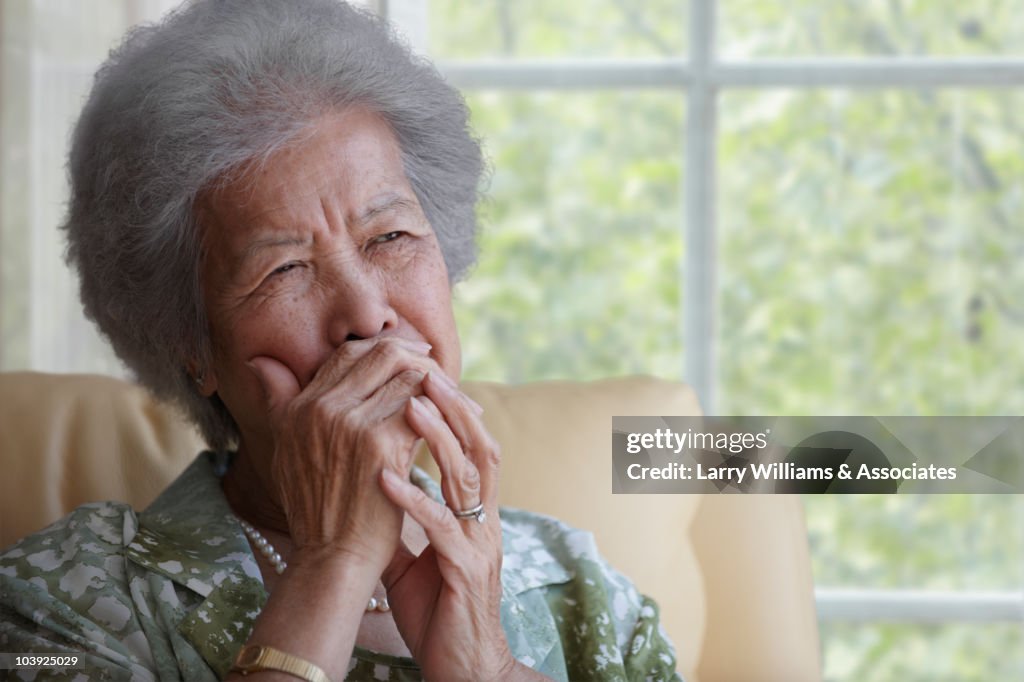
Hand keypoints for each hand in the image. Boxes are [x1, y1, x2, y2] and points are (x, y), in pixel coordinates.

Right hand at [248, 337, 440, 568]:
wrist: (332, 559)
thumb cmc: (319, 511)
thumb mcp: (285, 451)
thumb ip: (279, 403)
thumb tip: (260, 362)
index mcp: (299, 407)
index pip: (348, 353)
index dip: (386, 351)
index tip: (413, 361)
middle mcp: (319, 408)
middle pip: (382, 354)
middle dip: (418, 358)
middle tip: (441, 375)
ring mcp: (348, 423)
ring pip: (407, 376)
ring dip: (438, 386)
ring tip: (456, 402)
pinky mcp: (379, 443)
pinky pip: (422, 407)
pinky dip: (443, 411)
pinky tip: (456, 425)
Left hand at [379, 371, 516, 680]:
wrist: (463, 667)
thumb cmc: (438, 612)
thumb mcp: (413, 558)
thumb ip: (398, 521)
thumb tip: (369, 487)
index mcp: (475, 515)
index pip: (474, 449)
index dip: (458, 411)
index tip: (429, 376)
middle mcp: (484, 522)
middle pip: (481, 450)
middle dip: (456, 408)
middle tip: (427, 371)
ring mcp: (478, 545)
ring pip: (468, 479)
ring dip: (439, 439)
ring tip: (410, 405)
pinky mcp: (464, 572)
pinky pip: (440, 528)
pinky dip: (412, 499)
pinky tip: (385, 478)